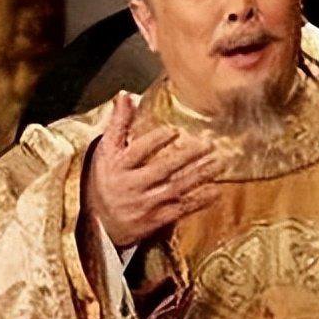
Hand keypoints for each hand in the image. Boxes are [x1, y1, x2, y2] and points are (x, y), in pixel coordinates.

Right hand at [83, 92, 224, 247]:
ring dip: (198, 176)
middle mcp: (131, 186)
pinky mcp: (156, 220)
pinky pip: (180, 210)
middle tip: (208, 144)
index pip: (137, 152)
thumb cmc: (105, 179)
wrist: (100, 223)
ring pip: (175, 189)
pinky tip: (215, 191)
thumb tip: (125, 95)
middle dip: (186, 157)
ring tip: (218, 163)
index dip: (155, 141)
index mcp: (118, 166)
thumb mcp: (106, 151)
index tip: (175, 131)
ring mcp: (144, 205)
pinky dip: (199, 201)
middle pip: (161, 170)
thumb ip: (118, 123)